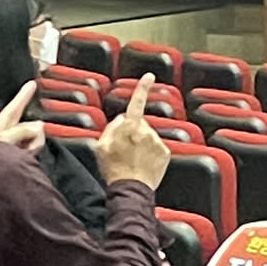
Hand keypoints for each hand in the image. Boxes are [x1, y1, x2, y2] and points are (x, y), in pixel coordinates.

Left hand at [0, 81, 45, 153]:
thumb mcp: (3, 139)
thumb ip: (21, 130)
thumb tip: (36, 128)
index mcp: (2, 122)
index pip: (16, 104)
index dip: (25, 94)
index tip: (32, 83)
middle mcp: (8, 130)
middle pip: (33, 123)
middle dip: (34, 133)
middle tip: (25, 146)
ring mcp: (14, 142)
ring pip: (36, 137)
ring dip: (32, 146)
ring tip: (19, 154)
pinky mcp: (18, 152)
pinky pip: (34, 148)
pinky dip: (31, 153)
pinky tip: (22, 159)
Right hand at [95, 73, 172, 189]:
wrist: (130, 189)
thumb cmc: (114, 169)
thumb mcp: (101, 146)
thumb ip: (110, 128)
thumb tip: (120, 120)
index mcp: (130, 127)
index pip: (137, 102)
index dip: (142, 87)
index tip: (149, 76)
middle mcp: (146, 131)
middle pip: (140, 124)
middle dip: (133, 131)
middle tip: (124, 150)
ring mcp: (157, 142)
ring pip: (149, 136)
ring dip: (142, 143)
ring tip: (133, 159)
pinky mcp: (165, 153)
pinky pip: (157, 148)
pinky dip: (151, 153)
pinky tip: (143, 163)